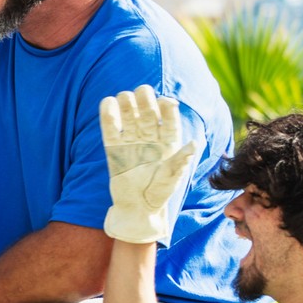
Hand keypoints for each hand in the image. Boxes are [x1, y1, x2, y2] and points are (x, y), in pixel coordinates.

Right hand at [100, 85, 198, 245]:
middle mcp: (150, 138)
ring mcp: (131, 141)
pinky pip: (109, 127)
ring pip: (128, 114)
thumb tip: (195, 143)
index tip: (165, 102)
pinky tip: (107, 103)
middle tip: (141, 93)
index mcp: (168, 142)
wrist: (136, 209)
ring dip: (126, 102)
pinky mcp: (113, 148)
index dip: (167, 106)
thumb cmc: (158, 194)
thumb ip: (180, 160)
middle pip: (147, 111)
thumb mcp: (171, 179)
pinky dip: (107, 114)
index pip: (169, 117)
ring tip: (123, 98)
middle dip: (144, 99)